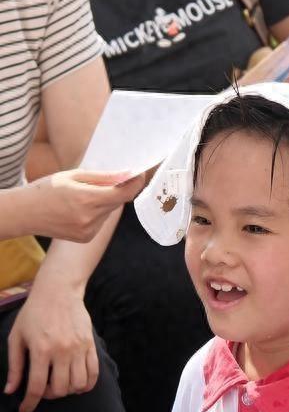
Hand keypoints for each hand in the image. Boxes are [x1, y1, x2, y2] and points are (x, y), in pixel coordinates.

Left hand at [6, 285, 97, 411]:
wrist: (59, 292)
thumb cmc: (34, 314)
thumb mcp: (16, 337)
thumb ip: (14, 365)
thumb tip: (10, 391)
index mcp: (41, 350)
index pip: (35, 387)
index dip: (29, 404)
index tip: (24, 411)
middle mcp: (62, 351)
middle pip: (59, 389)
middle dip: (48, 396)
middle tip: (42, 388)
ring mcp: (79, 348)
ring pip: (78, 384)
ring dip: (67, 391)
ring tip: (59, 384)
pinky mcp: (90, 345)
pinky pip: (93, 373)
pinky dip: (86, 384)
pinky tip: (78, 384)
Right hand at [27, 169, 144, 242]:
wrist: (24, 214)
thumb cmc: (47, 189)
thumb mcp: (74, 176)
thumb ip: (103, 177)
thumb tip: (127, 174)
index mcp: (87, 199)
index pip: (123, 193)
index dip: (136, 183)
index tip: (140, 174)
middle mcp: (90, 218)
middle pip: (117, 202)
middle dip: (116, 190)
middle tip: (105, 181)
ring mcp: (88, 231)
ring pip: (109, 212)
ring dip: (105, 202)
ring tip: (82, 197)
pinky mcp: (86, 238)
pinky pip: (101, 221)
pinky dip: (97, 213)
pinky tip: (78, 210)